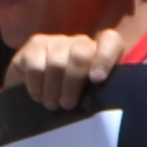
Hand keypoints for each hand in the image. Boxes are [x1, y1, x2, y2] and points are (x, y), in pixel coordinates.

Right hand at [7, 29, 130, 110]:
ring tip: (53, 104)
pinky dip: (37, 86)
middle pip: (81, 55)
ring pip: (56, 63)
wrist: (40, 101)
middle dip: (73, 83)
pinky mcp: (35, 45)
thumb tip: (107, 104)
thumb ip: (102, 94)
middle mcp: (81, 42)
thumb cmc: (75, 101)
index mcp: (103, 53)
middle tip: (68, 104)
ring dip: (53, 90)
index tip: (97, 79)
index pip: (111, 41)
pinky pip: (36, 66)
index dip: (104, 58)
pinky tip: (39, 96)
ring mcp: (57, 41)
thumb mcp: (93, 98)